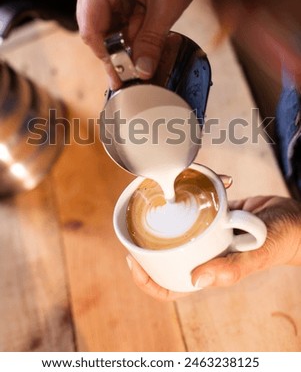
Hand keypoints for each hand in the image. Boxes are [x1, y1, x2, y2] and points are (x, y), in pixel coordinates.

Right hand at [74, 0, 200, 88]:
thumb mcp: (167, 2)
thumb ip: (152, 39)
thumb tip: (143, 70)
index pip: (91, 32)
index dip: (108, 58)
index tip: (122, 78)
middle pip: (99, 31)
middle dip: (124, 48)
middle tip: (141, 67)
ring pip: (108, 27)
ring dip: (131, 37)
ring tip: (152, 32)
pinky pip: (116, 16)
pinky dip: (133, 26)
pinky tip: (147, 26)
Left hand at [126, 196, 300, 300]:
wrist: (298, 218)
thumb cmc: (283, 241)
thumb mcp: (258, 254)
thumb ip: (232, 268)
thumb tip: (196, 279)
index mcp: (210, 269)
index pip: (170, 285)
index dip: (147, 280)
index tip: (131, 261)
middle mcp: (205, 251)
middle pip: (166, 252)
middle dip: (148, 239)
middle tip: (137, 221)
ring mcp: (209, 231)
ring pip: (181, 224)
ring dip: (175, 208)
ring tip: (167, 191)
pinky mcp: (217, 211)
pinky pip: (201, 201)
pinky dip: (206, 187)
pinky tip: (218, 179)